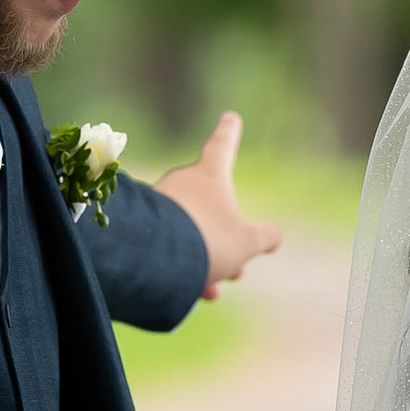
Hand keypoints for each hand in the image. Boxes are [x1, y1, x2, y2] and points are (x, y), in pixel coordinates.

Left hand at [154, 111, 282, 299]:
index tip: (230, 117)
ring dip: (204, 261)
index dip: (229, 133)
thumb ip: (263, 236)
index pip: (223, 146)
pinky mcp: (136, 227)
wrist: (153, 258)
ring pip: (188, 232)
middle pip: (209, 207)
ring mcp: (156, 204)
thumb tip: (273, 237)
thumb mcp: (247, 242)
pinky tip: (189, 293)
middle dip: (224, 241)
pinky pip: (165, 245)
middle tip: (235, 272)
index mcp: (208, 175)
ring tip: (210, 290)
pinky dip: (181, 268)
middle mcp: (180, 182)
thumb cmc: (207, 241)